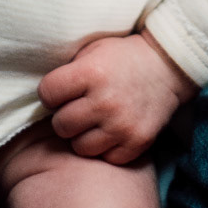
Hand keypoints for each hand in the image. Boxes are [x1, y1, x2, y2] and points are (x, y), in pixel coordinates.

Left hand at [37, 29, 197, 164]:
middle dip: (66, 115)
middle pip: (60, 125)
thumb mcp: (93, 49)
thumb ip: (69, 69)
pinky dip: (105, 147)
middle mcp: (105, 101)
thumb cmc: (122, 57)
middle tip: (79, 106)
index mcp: (92, 72)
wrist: (167, 66)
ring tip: (94, 119)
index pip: (47, 93)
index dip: (51, 92)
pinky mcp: (136, 143)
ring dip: (83, 135)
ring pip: (79, 147)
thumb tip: (41, 94)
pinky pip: (104, 157)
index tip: (61, 90)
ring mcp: (122, 125)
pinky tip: (111, 130)